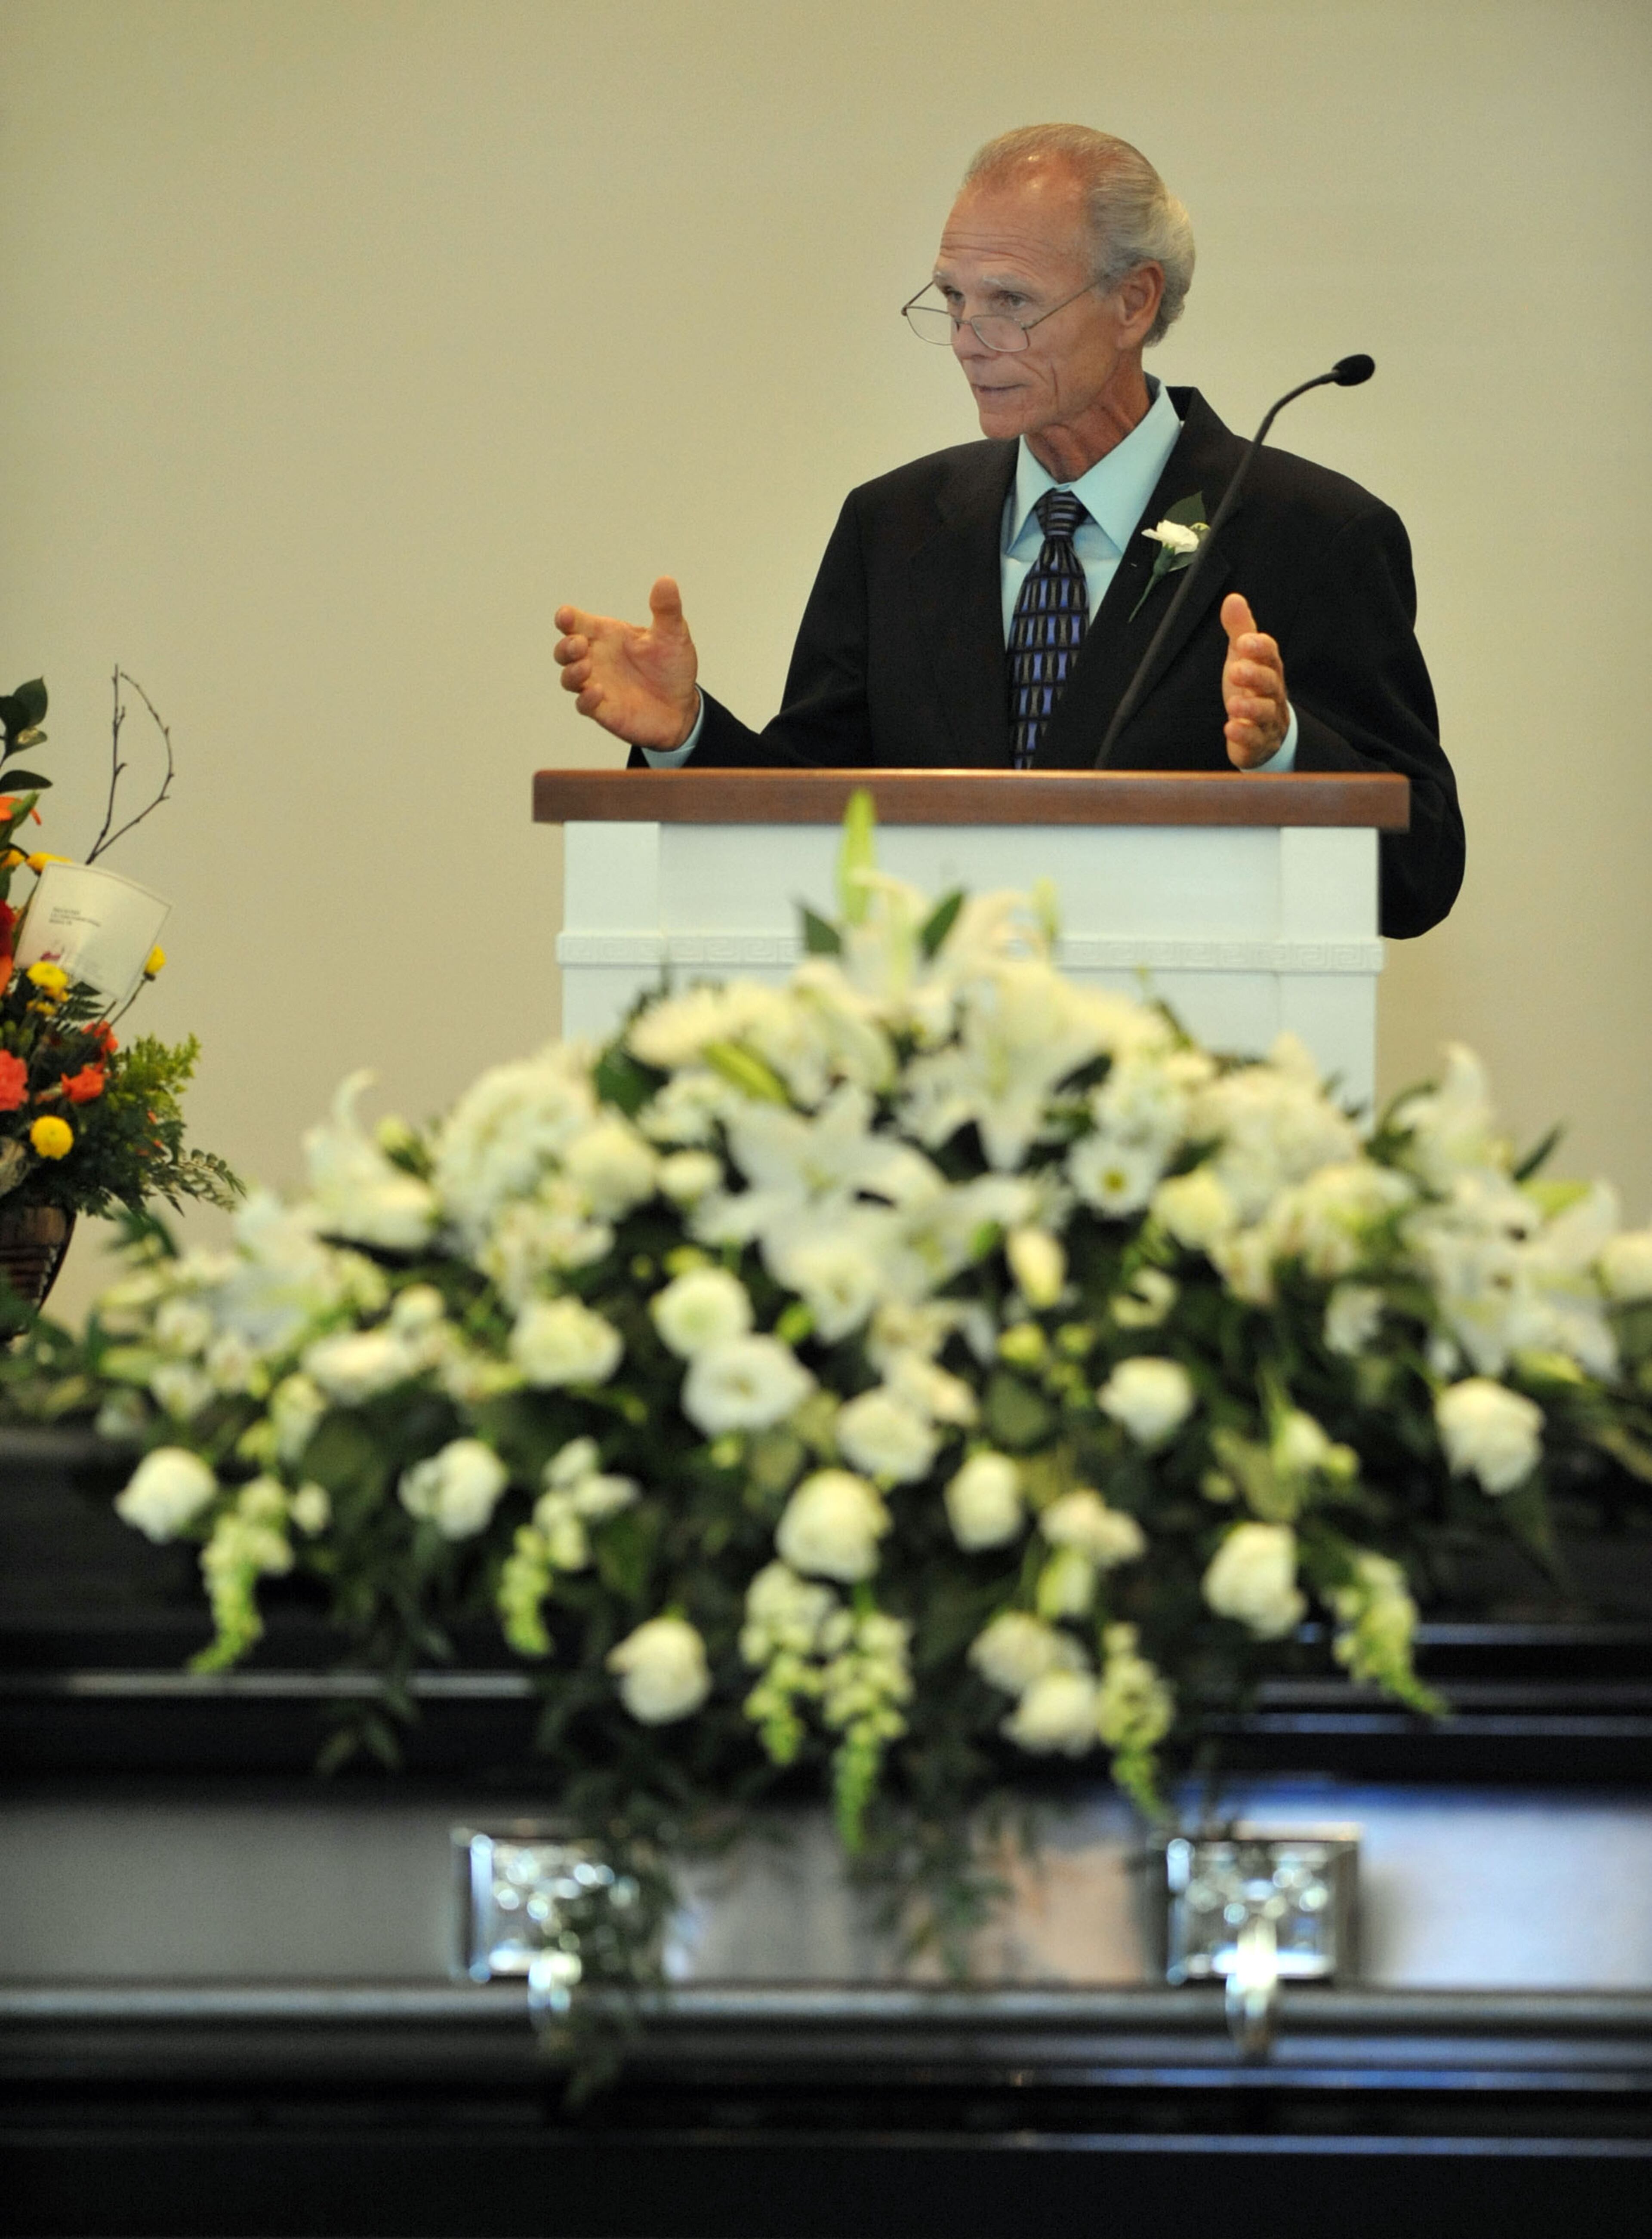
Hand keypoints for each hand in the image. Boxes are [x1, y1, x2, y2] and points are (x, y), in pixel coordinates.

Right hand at [553, 577, 699, 750]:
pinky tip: (598, 692)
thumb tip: (666, 581)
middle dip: (566, 646)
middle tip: (580, 644)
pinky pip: (584, 705)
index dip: (566, 618)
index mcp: (608, 636)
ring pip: (568, 678)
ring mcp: (597, 684)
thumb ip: (667, 610)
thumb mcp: (674, 634)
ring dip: (572, 671)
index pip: (577, 623)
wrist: (683, 707)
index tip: (566, 616)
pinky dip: (587, 699)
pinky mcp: (603, 710)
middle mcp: (597, 659)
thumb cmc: (672, 668)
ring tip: (586, 666)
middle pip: (565, 650)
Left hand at [1220, 592, 1289, 767]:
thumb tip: (1233, 598)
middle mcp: (1272, 694)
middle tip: (1235, 670)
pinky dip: (1243, 734)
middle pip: (1270, 683)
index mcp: (1269, 670)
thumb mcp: (1243, 657)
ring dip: (1250, 707)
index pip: (1271, 656)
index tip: (1245, 640)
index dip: (1260, 648)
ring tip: (1233, 703)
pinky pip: (1255, 739)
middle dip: (1255, 676)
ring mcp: (1267, 720)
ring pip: (1265, 713)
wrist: (1265, 733)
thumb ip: (1239, 630)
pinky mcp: (1257, 742)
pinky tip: (1231, 728)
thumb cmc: (1252, 689)